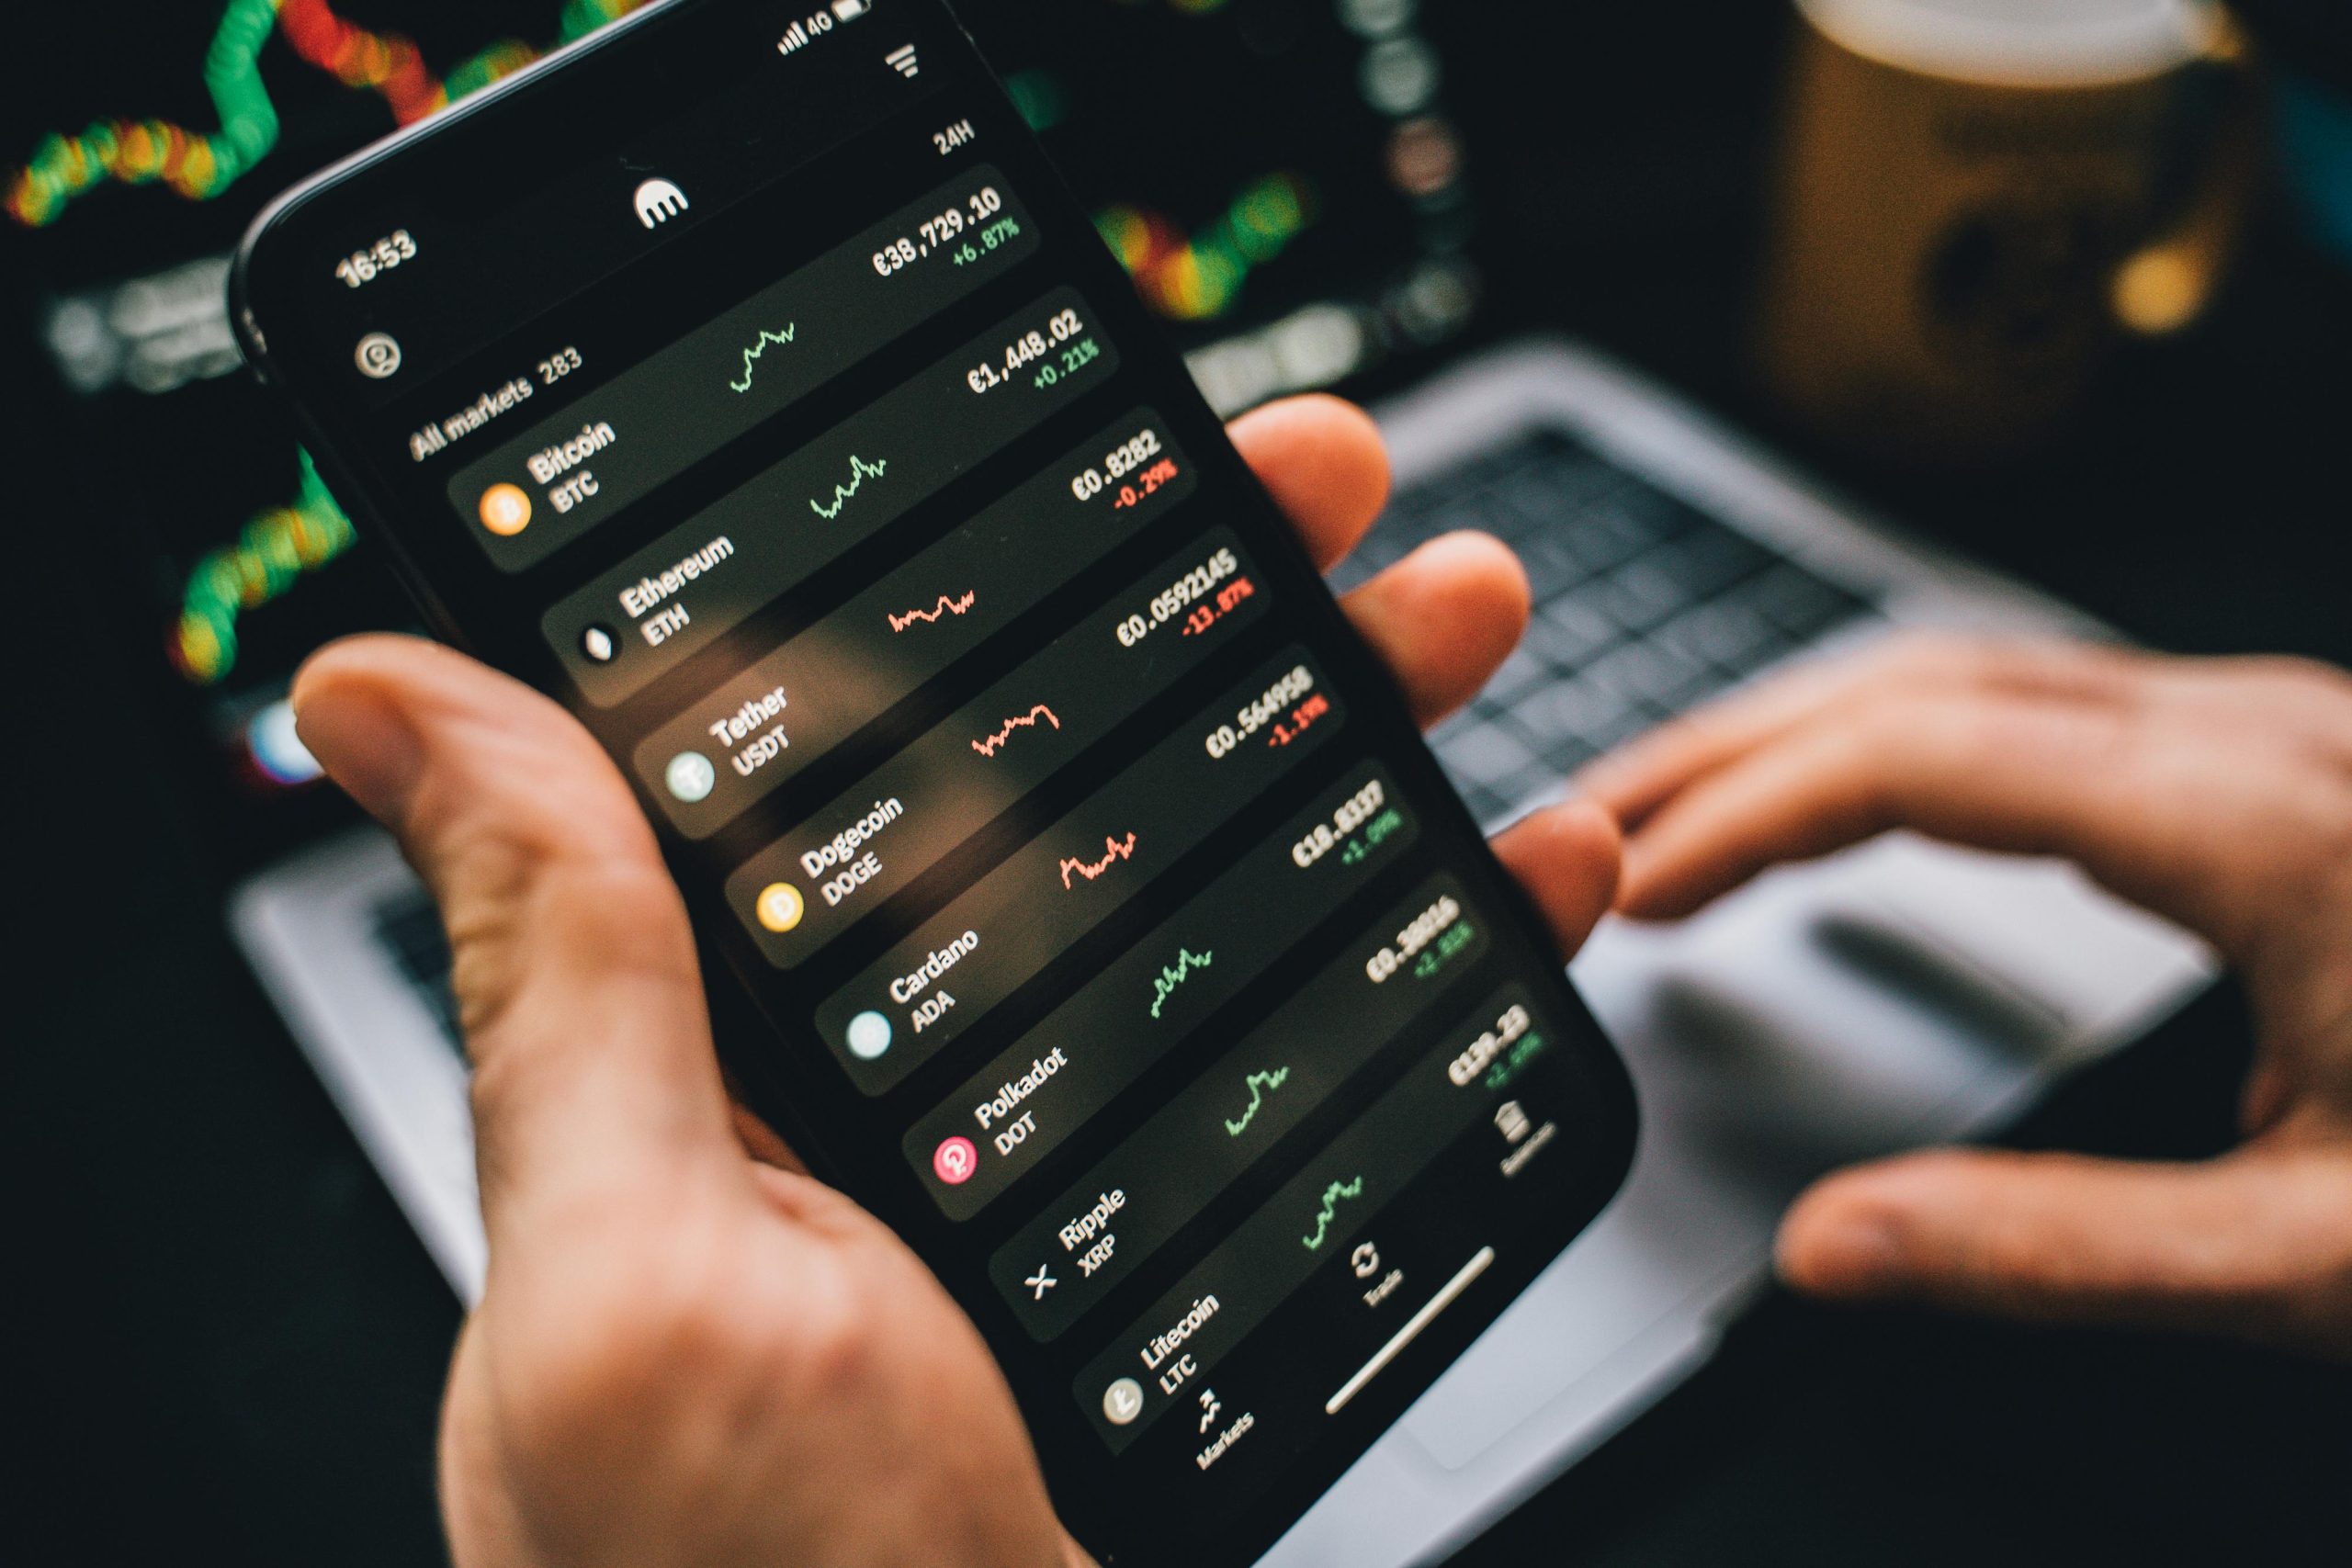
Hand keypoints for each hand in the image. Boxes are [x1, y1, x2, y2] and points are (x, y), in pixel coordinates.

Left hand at [289, 395, 1622, 1567]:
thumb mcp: (634, 1278)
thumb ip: (560, 984)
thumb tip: (394, 694)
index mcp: (709, 1059)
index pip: (822, 736)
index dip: (958, 561)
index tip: (1080, 440)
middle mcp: (871, 1088)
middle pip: (1057, 775)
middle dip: (1203, 599)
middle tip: (1320, 480)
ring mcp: (1037, 1162)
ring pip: (1212, 879)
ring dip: (1349, 732)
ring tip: (1460, 619)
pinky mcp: (1171, 1239)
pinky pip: (1323, 1052)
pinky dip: (1439, 945)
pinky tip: (1527, 863)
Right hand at [1581, 637, 2351, 1357]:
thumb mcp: (2311, 1254)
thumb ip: (2055, 1250)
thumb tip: (1832, 1248)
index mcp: (2254, 825)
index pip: (1914, 758)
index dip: (1738, 814)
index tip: (1631, 887)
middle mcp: (2262, 735)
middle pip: (1923, 682)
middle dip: (1735, 750)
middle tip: (1603, 827)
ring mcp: (2281, 730)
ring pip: (1980, 673)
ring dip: (1812, 732)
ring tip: (1693, 813)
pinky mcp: (2289, 761)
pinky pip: (2044, 703)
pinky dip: (1904, 743)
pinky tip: (1859, 803)